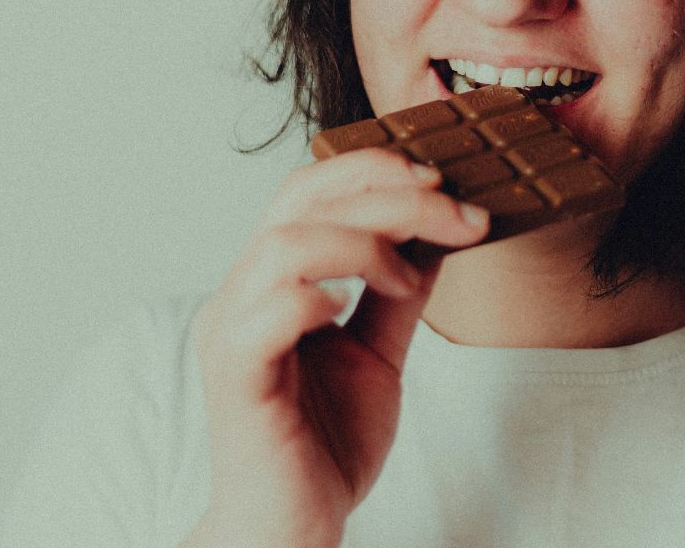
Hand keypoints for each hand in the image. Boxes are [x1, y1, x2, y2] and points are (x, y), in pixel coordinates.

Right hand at [183, 149, 489, 547]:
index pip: (310, 191)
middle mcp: (243, 295)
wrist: (295, 529)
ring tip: (405, 277)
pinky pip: (265, 312)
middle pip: (299, 198)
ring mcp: (232, 333)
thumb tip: (438, 235)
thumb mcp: (378, 354)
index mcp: (271, 282)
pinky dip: (314, 295)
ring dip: (362, 243)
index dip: (375, 172)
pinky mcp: (235, 378)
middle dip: (385, 191)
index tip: (445, 183)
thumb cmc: (324, 447)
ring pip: (283, 243)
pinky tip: (349, 308)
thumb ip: (397, 296)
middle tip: (452, 210)